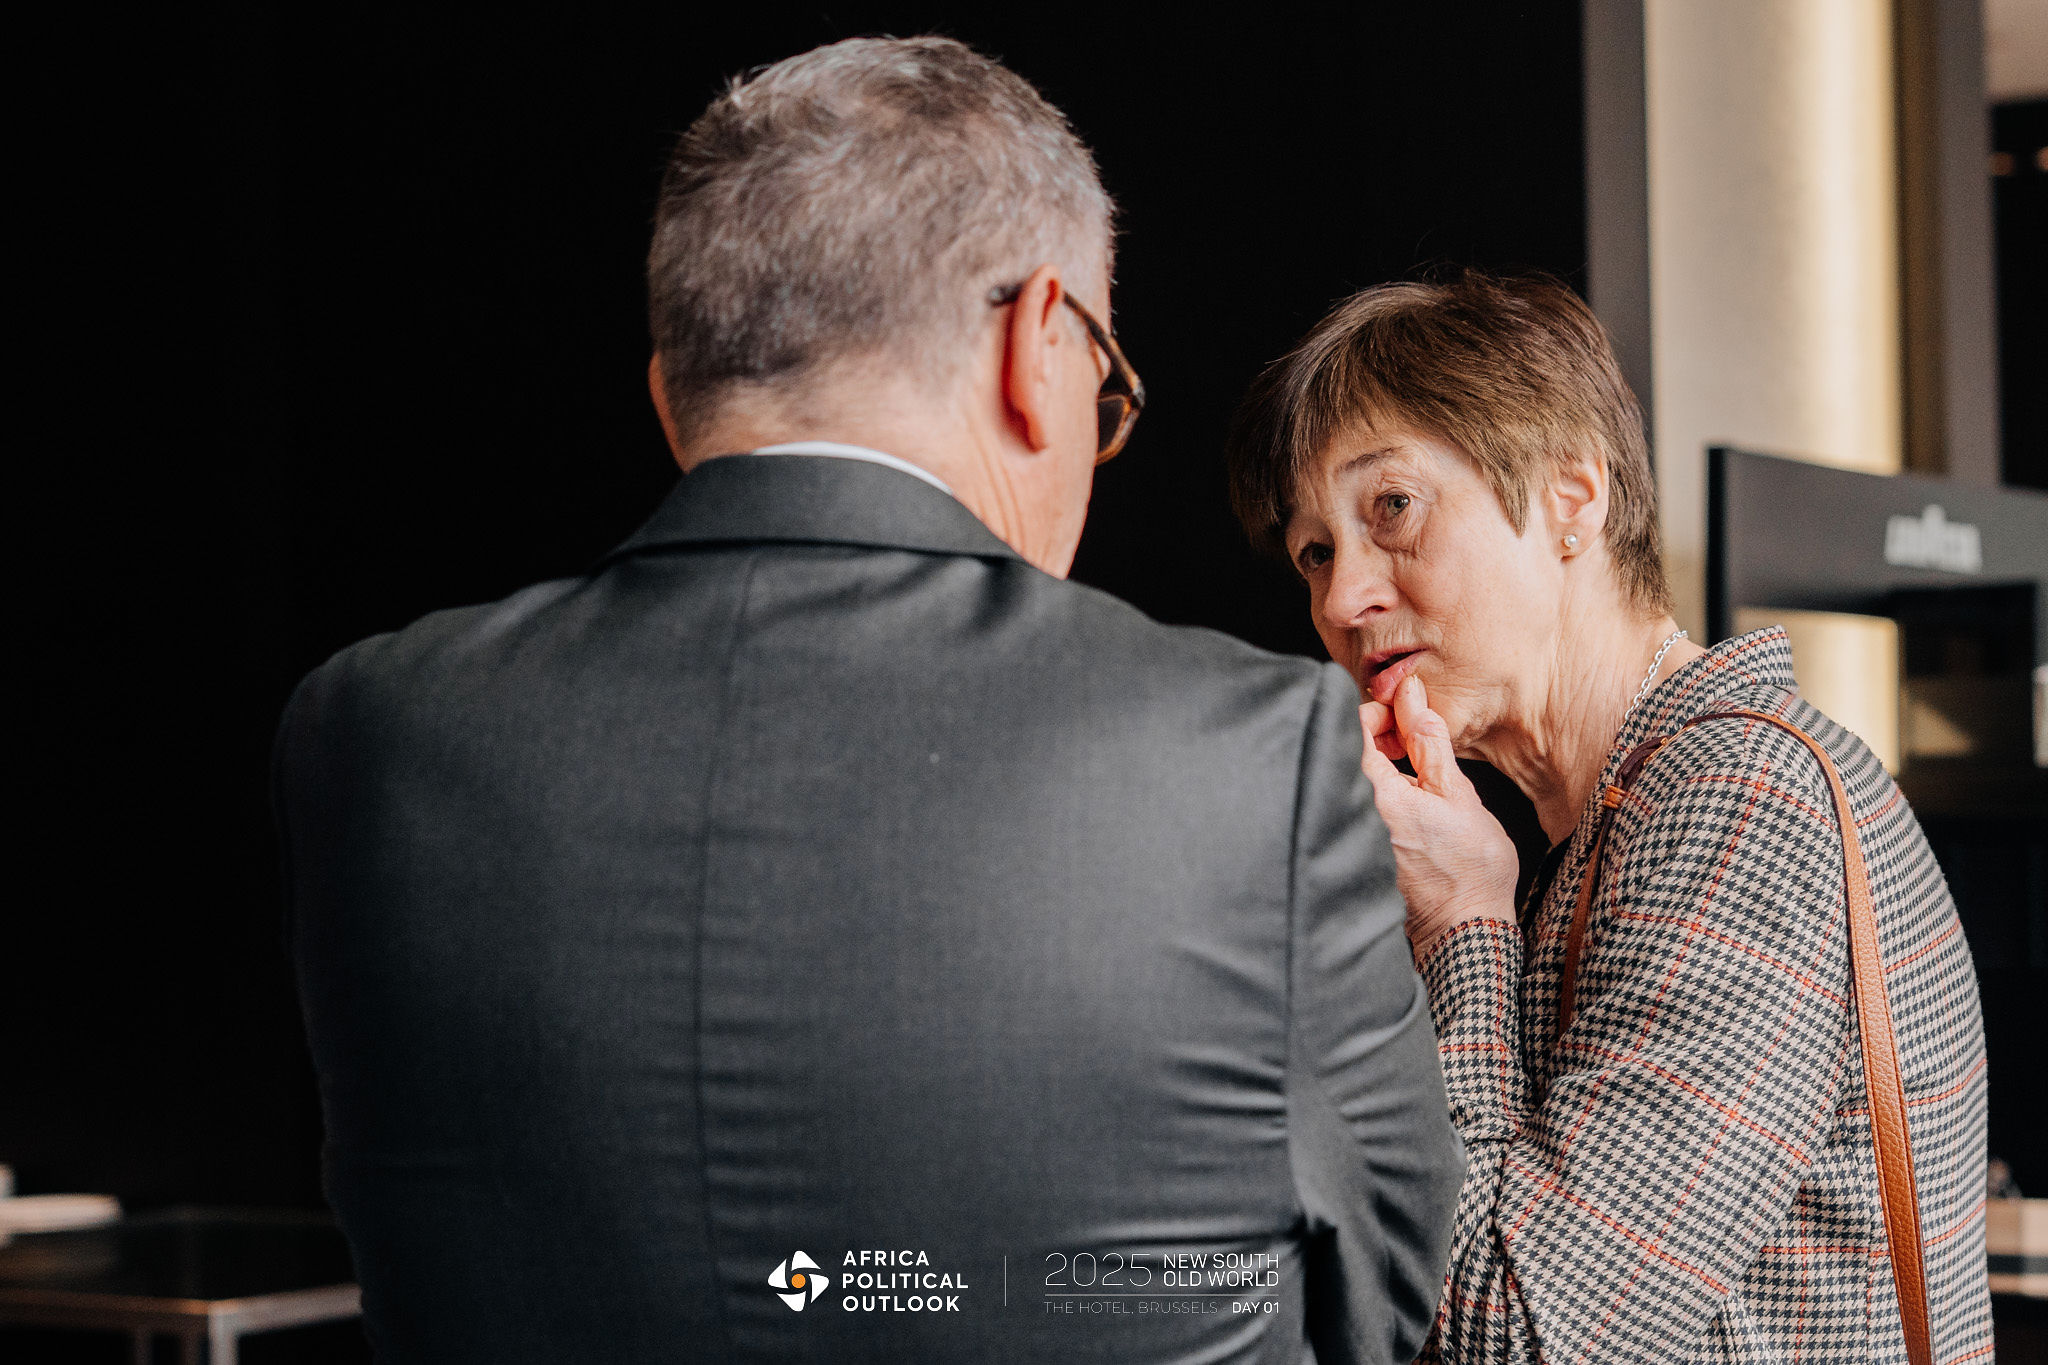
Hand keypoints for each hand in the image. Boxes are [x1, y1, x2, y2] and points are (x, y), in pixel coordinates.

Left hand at [1359, 675, 1519, 962]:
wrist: (1468, 929)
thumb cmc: (1471, 866)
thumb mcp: (1457, 794)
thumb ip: (1430, 742)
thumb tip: (1413, 699)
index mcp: (1377, 798)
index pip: (1349, 733)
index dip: (1371, 713)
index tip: (1397, 713)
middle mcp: (1354, 818)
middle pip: (1343, 757)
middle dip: (1371, 735)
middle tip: (1405, 734)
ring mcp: (1353, 839)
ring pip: (1349, 782)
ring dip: (1373, 762)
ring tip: (1408, 761)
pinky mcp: (1359, 855)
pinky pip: (1355, 808)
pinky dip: (1373, 791)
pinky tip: (1402, 795)